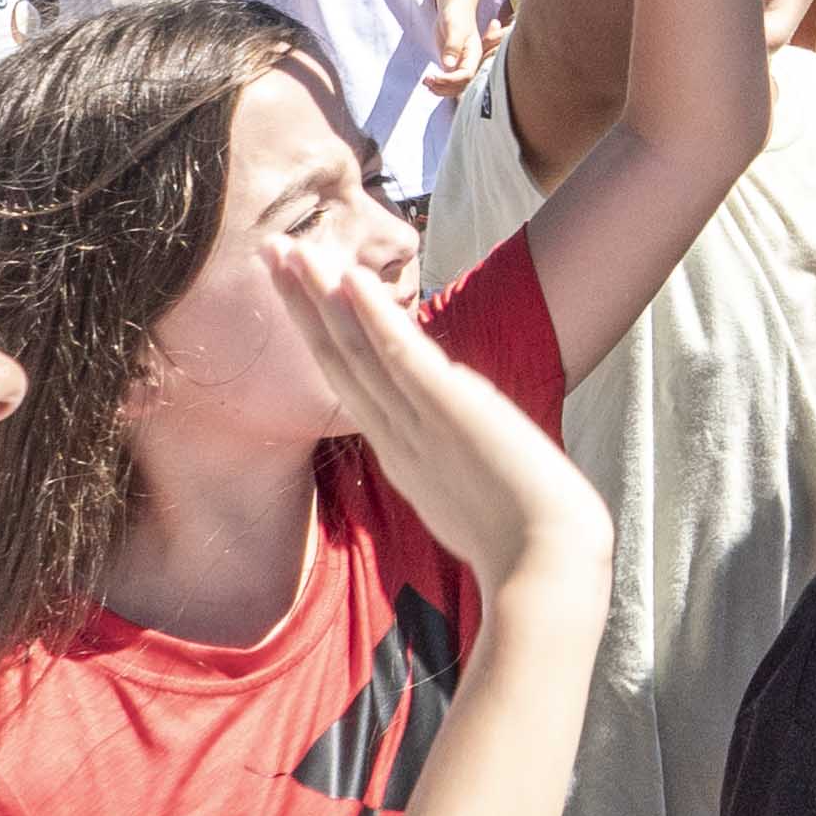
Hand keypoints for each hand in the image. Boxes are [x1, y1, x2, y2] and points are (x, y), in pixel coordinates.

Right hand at [264, 228, 609, 602]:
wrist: (546, 567)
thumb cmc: (523, 542)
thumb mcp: (472, 498)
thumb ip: (453, 466)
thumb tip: (455, 446)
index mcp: (402, 452)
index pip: (352, 381)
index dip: (320, 335)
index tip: (298, 293)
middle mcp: (398, 435)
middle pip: (338, 358)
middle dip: (302, 304)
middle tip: (269, 251)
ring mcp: (418, 423)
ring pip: (357, 351)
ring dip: (321, 297)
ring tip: (289, 249)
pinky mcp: (449, 411)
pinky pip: (402, 357)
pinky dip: (373, 317)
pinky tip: (347, 279)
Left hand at [423, 5, 481, 96]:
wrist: (454, 10)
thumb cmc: (457, 16)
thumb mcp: (454, 28)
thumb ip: (452, 46)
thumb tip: (448, 65)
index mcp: (474, 55)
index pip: (466, 75)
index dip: (452, 80)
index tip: (436, 77)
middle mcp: (470, 63)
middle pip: (461, 85)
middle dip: (445, 86)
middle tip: (428, 81)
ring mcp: (461, 65)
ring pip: (455, 86)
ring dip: (440, 88)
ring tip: (426, 82)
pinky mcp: (452, 65)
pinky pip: (448, 81)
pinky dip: (438, 84)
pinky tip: (428, 82)